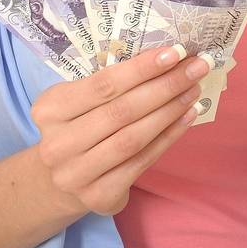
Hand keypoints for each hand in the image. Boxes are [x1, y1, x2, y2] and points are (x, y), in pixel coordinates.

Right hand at [29, 44, 208, 215]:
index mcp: (49, 110)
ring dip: (170, 111)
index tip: (175, 52)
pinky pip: (142, 161)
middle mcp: (57, 145)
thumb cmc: (81, 127)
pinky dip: (169, 137)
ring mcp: (76, 174)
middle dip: (165, 86)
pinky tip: (187, 117)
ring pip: (133, 138)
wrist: (62, 180)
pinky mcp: (99, 196)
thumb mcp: (80, 101)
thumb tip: (168, 58)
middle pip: (121, 111)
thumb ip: (111, 84)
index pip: (102, 85)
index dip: (141, 69)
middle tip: (197, 68)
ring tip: (194, 90)